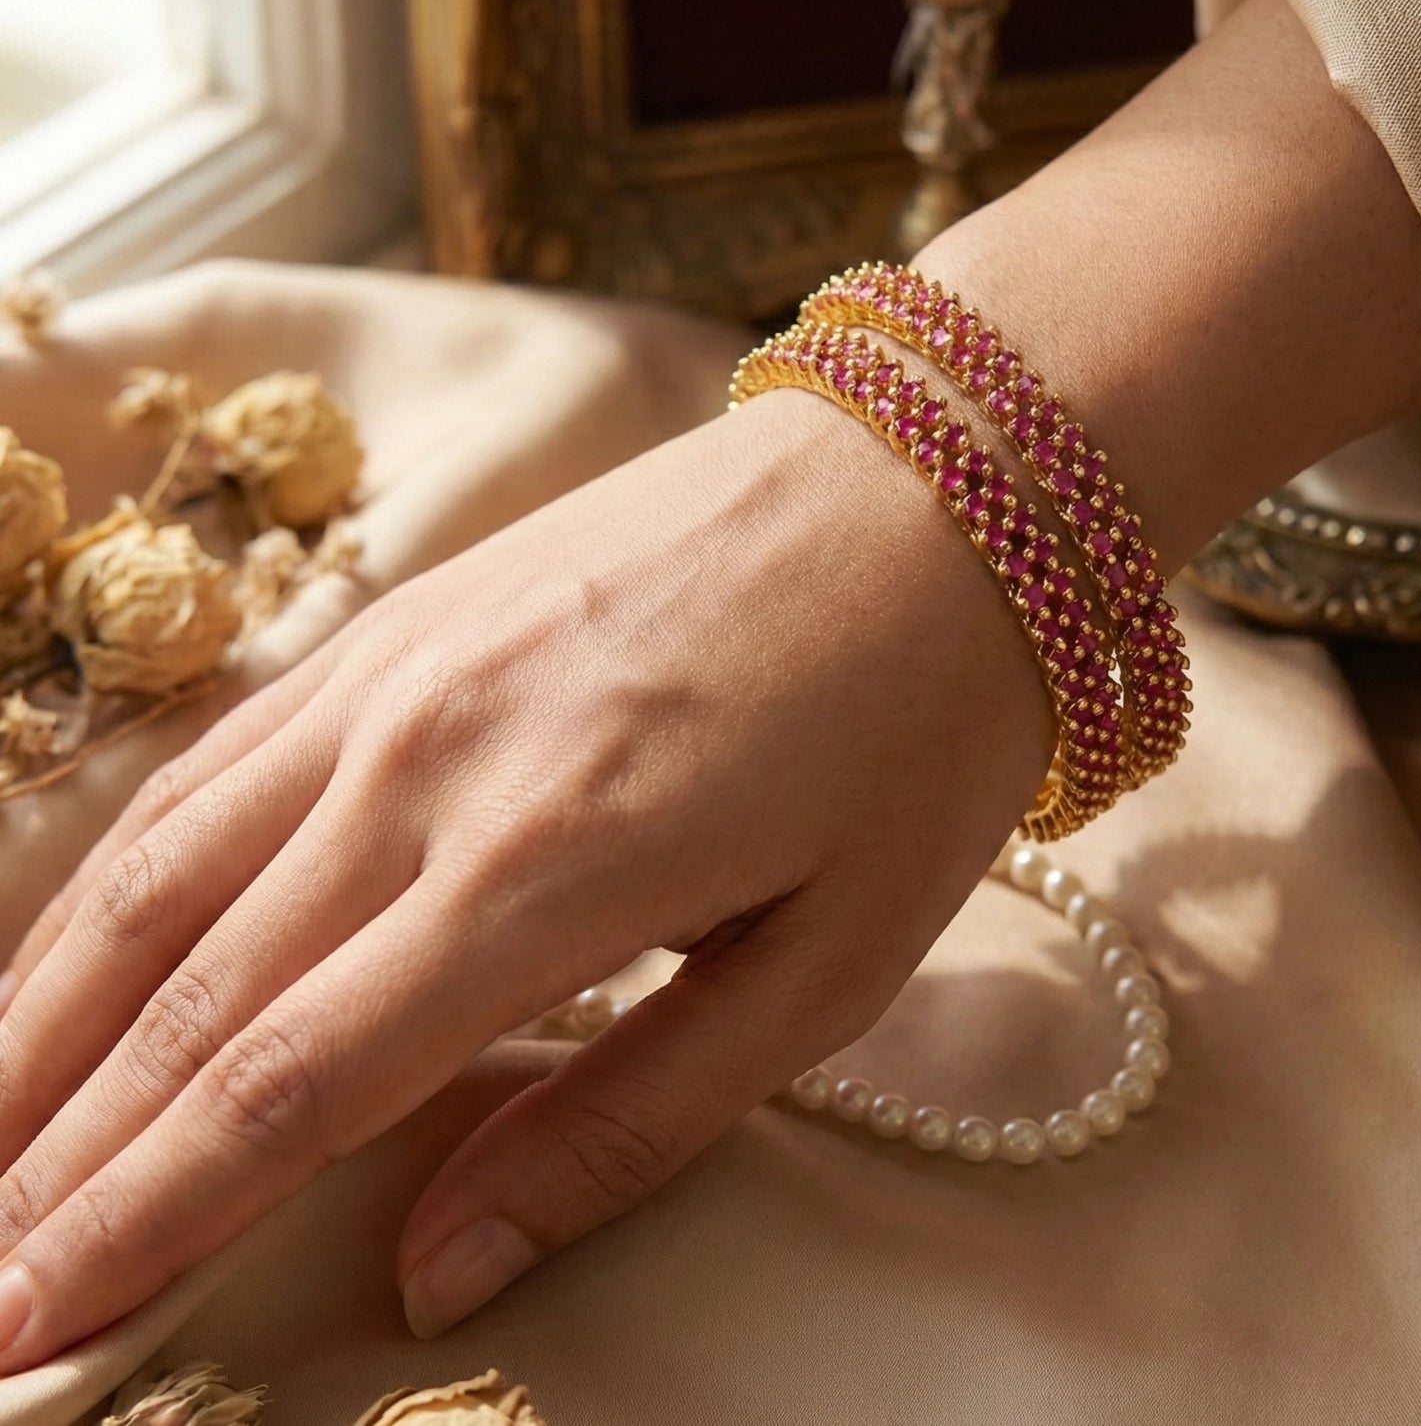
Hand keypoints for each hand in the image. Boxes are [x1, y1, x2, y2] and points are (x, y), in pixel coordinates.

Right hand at [0, 386, 1047, 1365]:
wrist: (928, 491)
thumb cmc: (913, 733)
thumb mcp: (826, 964)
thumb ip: (623, 1121)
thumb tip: (442, 1265)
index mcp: (543, 872)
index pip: (281, 1085)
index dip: (137, 1224)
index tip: (28, 1331)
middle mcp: (424, 763)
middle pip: (187, 994)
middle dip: (57, 1157)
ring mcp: (396, 673)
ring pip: (162, 869)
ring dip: (43, 1018)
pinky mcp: (404, 618)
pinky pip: (220, 761)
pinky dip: (122, 873)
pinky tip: (79, 945)